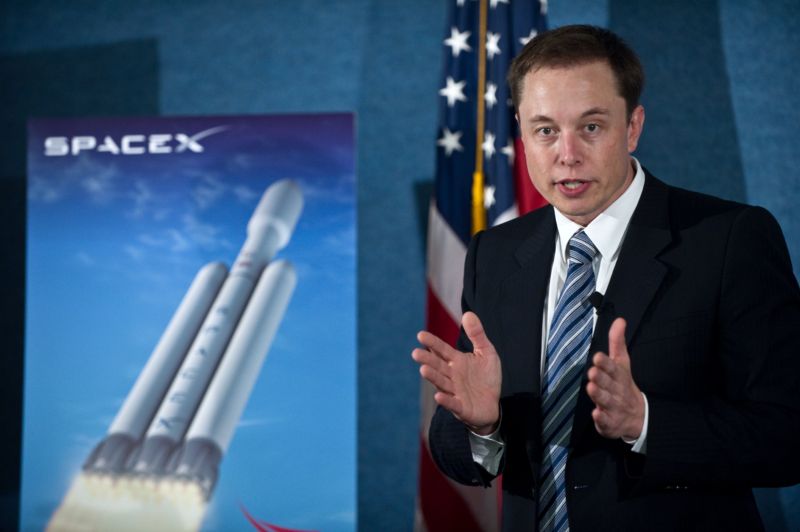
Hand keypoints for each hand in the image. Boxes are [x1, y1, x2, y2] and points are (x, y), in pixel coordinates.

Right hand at [411, 312, 500, 433]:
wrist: (493, 404)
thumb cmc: (486, 378)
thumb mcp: (486, 352)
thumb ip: (477, 334)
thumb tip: (468, 313)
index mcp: (456, 361)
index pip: (442, 350)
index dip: (432, 343)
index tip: (421, 335)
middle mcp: (452, 375)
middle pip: (438, 366)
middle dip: (427, 359)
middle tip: (416, 353)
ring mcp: (455, 391)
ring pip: (442, 383)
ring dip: (433, 377)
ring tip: (423, 369)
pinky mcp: (462, 407)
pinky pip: (453, 403)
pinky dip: (445, 400)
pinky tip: (438, 396)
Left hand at [586, 318, 644, 440]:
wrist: (638, 416)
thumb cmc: (623, 384)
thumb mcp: (622, 362)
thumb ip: (617, 342)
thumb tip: (619, 320)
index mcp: (619, 376)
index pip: (613, 368)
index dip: (605, 363)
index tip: (597, 357)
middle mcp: (616, 391)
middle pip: (608, 384)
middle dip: (601, 378)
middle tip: (592, 373)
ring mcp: (613, 407)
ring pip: (605, 400)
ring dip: (598, 395)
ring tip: (591, 388)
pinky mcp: (609, 422)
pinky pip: (605, 421)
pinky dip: (601, 418)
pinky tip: (596, 413)